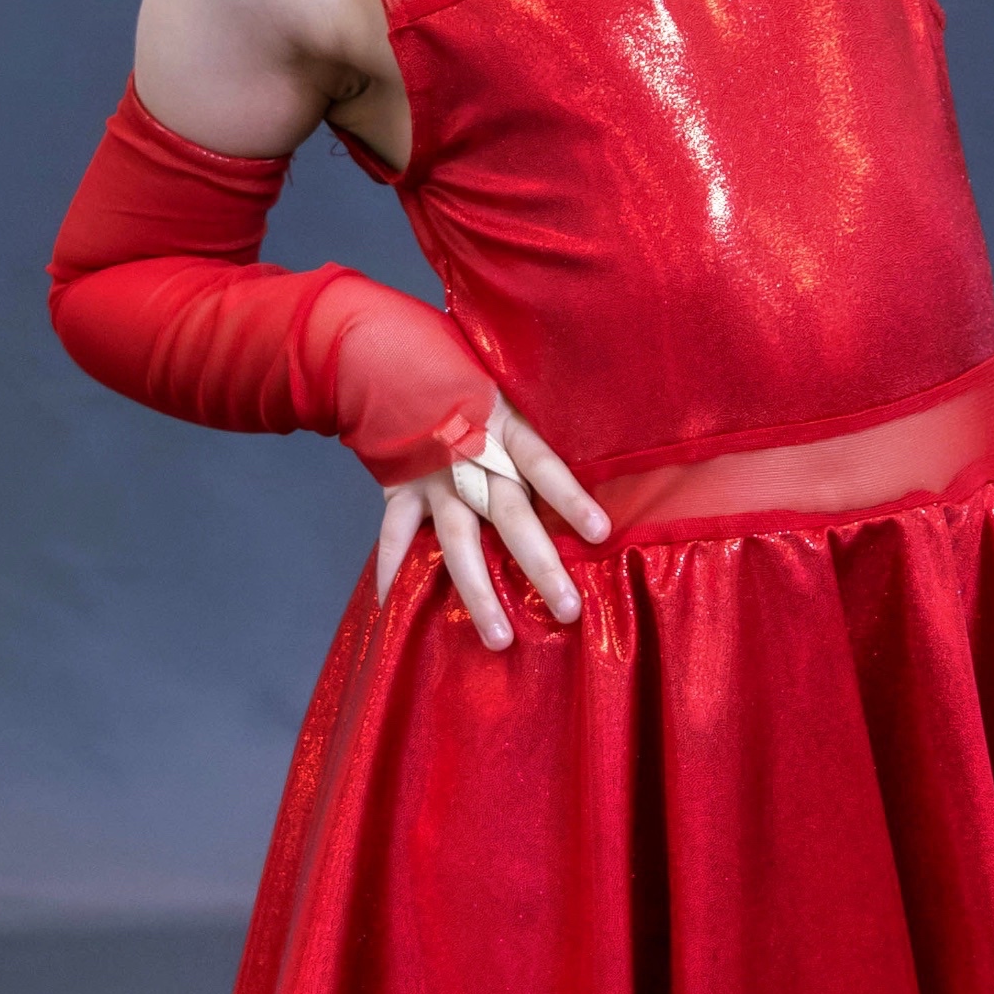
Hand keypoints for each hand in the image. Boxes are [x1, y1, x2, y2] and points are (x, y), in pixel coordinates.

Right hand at [373, 395, 608, 648]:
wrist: (392, 356)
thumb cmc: (471, 379)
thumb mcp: (512, 391)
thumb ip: (537, 431)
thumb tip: (596, 466)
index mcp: (504, 426)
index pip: (543, 464)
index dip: (570, 497)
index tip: (601, 533)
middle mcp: (469, 456)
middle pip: (509, 515)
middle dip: (539, 564)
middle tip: (567, 610)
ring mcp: (432, 475)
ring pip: (458, 540)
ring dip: (478, 591)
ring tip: (500, 638)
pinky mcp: (399, 486)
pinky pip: (394, 533)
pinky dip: (392, 569)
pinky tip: (394, 608)